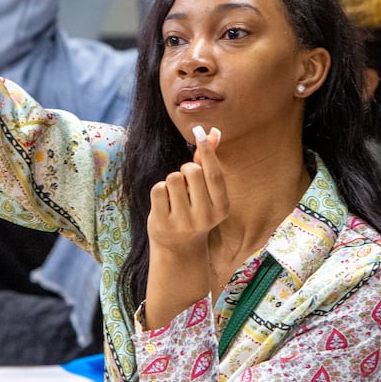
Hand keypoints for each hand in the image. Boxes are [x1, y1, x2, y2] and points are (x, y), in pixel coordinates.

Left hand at [147, 127, 224, 259]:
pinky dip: (160, 190)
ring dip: (172, 181)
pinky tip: (165, 203)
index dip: (206, 151)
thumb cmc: (195, 210)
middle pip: (191, 171)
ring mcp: (183, 223)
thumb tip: (214, 131)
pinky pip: (158, 189)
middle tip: (186, 183)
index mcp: (222, 209)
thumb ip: (209, 162)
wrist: (178, 249)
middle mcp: (205, 217)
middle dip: (185, 169)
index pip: (214, 174)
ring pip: (173, 178)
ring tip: (176, 196)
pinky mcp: (162, 224)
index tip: (199, 131)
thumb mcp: (206, 191)